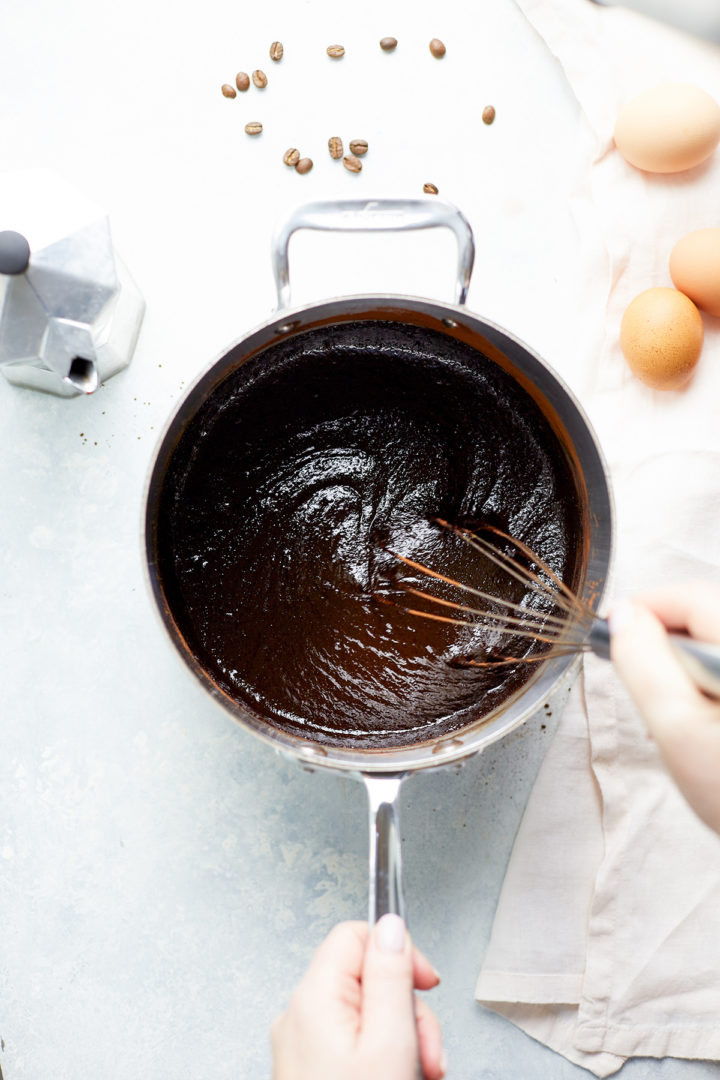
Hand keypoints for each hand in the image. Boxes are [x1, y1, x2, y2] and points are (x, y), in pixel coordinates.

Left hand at [271, 915, 445, 1079]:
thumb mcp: (389, 1041)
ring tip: (418, 1070)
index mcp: (314, 996)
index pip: (356, 933)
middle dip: (406, 1007)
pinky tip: (397, 1074)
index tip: (425, 982)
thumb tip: (391, 926)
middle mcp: (300, 1013)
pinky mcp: (310, 1066)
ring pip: (364, 1011)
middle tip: (426, 1049)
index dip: (398, 952)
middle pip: (365, 976)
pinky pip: (352, 1039)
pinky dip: (380, 1054)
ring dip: (399, 1036)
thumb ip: (390, 977)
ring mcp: (302, 1042)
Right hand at [609, 582, 719, 833]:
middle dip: (668, 642)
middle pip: (709, 617)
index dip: (644, 606)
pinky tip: (710, 726)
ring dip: (690, 667)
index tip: (610, 628)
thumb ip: (644, 665)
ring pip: (717, 645)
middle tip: (645, 685)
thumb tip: (622, 618)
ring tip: (682, 717)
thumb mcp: (677, 731)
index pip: (692, 596)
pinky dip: (711, 685)